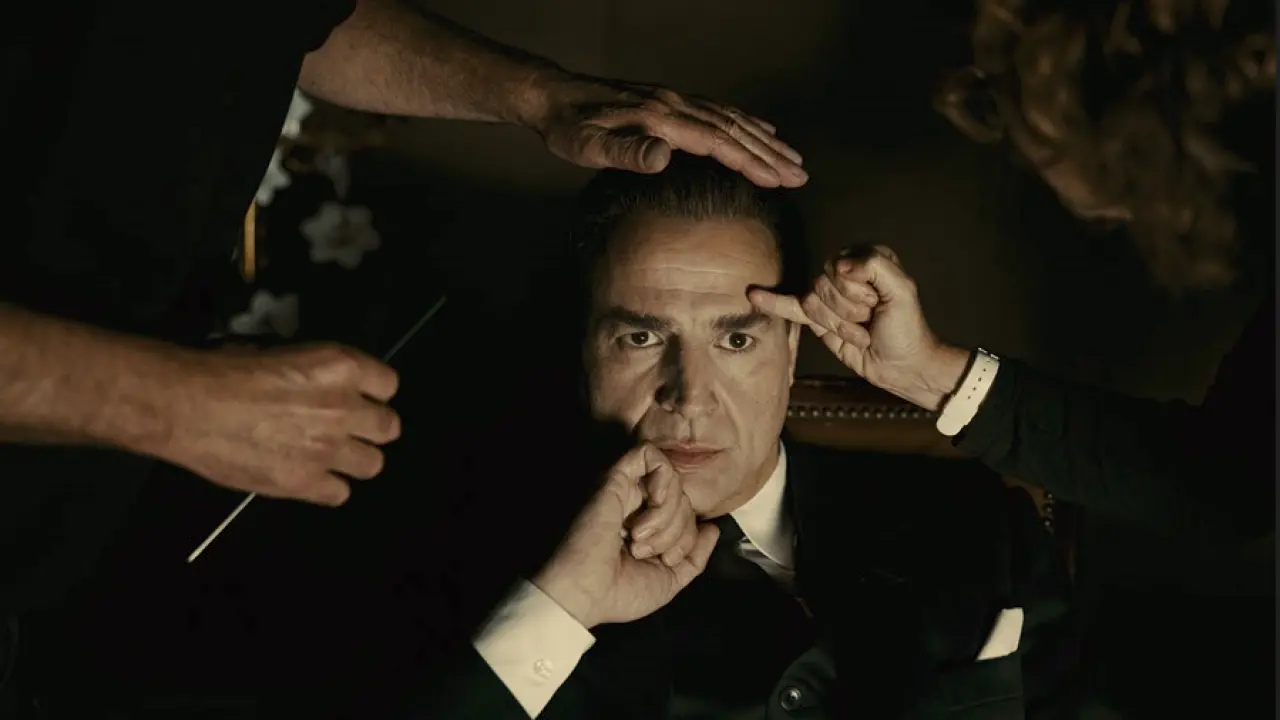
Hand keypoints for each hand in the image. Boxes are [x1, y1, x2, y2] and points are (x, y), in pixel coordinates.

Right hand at [154, 343, 400, 505]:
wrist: (186, 406)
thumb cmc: (224, 368)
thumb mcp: (282, 350)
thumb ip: (316, 371)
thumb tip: (322, 382)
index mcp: (341, 367)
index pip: (388, 383)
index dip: (373, 391)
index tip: (358, 395)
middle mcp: (345, 408)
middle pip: (389, 427)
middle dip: (371, 427)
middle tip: (346, 427)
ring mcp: (328, 449)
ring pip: (373, 464)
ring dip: (355, 458)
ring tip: (330, 454)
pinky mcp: (305, 482)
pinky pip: (340, 493)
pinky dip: (328, 487)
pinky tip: (308, 476)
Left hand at [529, 72, 807, 188]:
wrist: (553, 97)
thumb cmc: (569, 129)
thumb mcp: (588, 147)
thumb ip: (627, 153)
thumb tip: (665, 155)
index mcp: (660, 119)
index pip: (717, 142)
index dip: (750, 162)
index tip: (778, 180)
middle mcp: (674, 105)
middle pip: (733, 129)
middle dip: (769, 154)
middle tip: (802, 175)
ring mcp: (674, 99)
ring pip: (730, 118)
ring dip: (764, 139)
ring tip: (793, 157)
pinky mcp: (669, 100)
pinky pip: (717, 109)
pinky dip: (745, 121)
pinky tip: (760, 130)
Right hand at [532, 443, 719, 629]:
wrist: (586, 593)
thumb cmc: (619, 592)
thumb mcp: (669, 580)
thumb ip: (695, 556)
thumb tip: (713, 528)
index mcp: (647, 525)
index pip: (688, 513)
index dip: (688, 537)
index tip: (667, 561)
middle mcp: (637, 504)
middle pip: (684, 497)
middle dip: (678, 529)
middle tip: (647, 552)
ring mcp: (626, 488)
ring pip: (672, 478)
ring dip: (667, 514)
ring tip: (638, 538)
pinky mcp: (616, 477)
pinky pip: (652, 456)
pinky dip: (663, 480)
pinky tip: (651, 506)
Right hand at [749, 245, 970, 410]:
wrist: (902, 364)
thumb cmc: (907, 328)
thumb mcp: (903, 292)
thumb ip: (876, 266)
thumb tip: (839, 266)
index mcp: (867, 258)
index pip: (841, 265)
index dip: (856, 289)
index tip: (878, 303)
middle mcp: (846, 273)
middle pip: (823, 284)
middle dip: (847, 310)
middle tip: (869, 320)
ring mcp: (830, 296)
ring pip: (812, 302)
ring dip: (838, 325)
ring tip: (860, 332)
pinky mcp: (818, 318)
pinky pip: (791, 306)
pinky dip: (773, 301)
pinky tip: (755, 295)